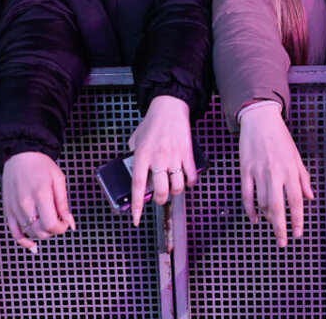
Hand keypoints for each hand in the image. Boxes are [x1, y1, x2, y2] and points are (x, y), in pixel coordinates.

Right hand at [2, 152, 75, 252]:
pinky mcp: (8, 211)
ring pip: (30, 233)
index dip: (62, 228)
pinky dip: (23, 242)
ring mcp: (15, 209)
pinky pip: (14, 233)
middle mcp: (25, 204)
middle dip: (53, 231)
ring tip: (47, 221)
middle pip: (41, 232)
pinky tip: (32, 245)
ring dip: (42, 233)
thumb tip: (70, 222)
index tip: (66, 222)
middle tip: (58, 221)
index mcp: (40, 194)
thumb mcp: (58, 179)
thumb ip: (64, 203)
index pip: (51, 224)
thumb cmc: (40, 164)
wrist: (19, 155)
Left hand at [126, 95, 195, 225]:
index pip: (137, 185)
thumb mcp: (135, 139)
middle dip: (160, 200)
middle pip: (161, 191)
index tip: (136, 219)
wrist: (170, 107)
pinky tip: (186, 180)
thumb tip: (136, 173)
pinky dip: (189, 183)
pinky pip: (191, 177)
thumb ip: (133, 156)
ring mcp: (174, 156)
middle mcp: (158, 158)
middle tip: (159, 197)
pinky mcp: (187, 154)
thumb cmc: (151, 123)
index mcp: (141, 155)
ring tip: (172, 188)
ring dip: (175, 193)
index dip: (137, 205)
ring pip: (177, 187)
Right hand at [238, 101, 312, 245]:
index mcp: (290, 170)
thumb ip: (303, 178)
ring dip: (267, 217)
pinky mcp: (245, 170)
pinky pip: (246, 195)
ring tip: (272, 224)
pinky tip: (254, 219)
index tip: (298, 233)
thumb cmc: (280, 138)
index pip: (295, 200)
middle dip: (280, 228)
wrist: (260, 120)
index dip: (297, 219)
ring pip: (261, 203)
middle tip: (283, 242)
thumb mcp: (296, 156)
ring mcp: (258, 172)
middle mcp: (274, 173)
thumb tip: (310, 197)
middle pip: (277, 207)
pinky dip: (250, 209)